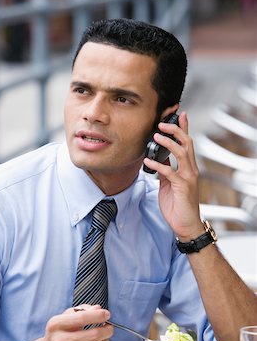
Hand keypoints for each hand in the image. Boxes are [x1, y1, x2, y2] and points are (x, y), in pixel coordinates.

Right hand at [41, 305, 112, 340]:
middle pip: (94, 335)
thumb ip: (81, 311)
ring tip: (104, 338)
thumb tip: (98, 309)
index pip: (82, 318)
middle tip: (109, 327)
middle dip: (107, 330)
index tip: (107, 314)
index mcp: (56, 325)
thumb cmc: (58, 334)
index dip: (98, 316)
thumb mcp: (64, 318)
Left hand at [143, 112, 203, 239]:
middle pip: (187, 143)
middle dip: (176, 130)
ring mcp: (188, 178)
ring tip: (156, 136)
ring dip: (168, 143)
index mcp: (188, 168)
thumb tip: (158, 159)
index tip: (179, 114)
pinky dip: (158, 165)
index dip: (184, 128)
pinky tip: (148, 162)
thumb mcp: (169, 185)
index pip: (187, 144)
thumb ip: (166, 171)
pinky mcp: (183, 187)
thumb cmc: (177, 206)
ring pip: (182, 153)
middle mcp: (191, 170)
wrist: (186, 226)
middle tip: (162, 123)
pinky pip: (170, 172)